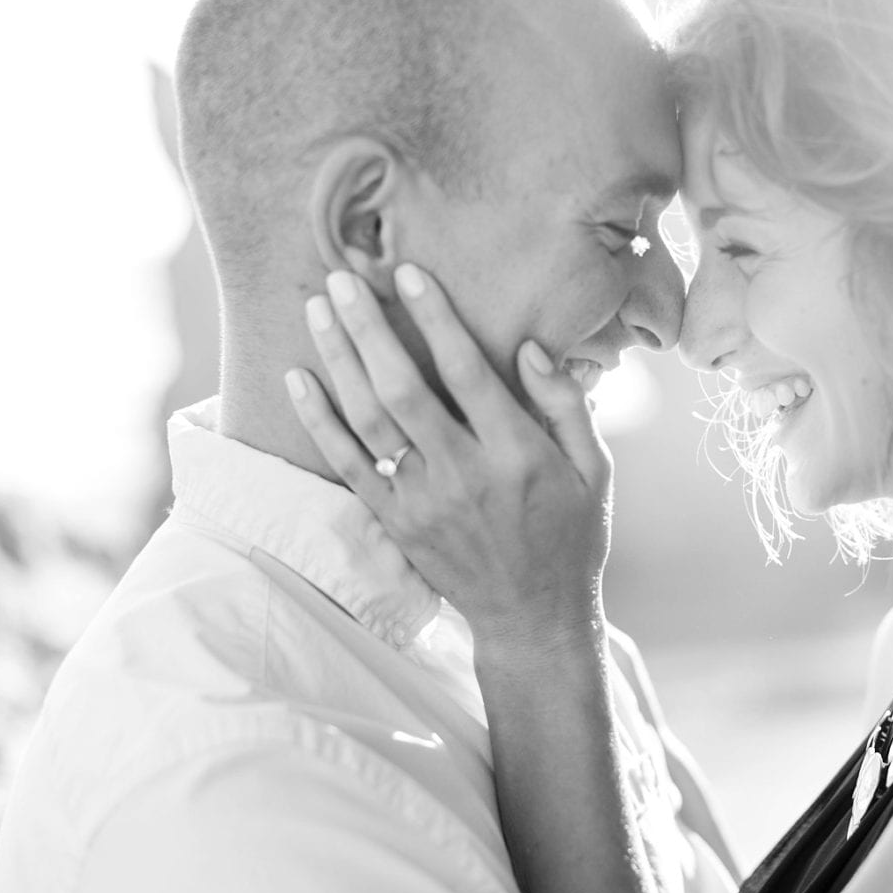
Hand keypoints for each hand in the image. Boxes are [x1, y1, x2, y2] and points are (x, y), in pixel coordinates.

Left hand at [286, 264, 612, 660]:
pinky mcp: (395, 523)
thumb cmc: (571, 536)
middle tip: (341, 278)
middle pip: (403, 388)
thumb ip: (566, 406)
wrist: (533, 618)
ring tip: (316, 309)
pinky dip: (318, 421)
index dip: (435, 318)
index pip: (468, 372)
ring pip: (368, 421)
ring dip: (338, 361)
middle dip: (369, 328)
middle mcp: (464, 475)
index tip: (408, 274)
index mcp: (517, 455)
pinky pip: (347, 465)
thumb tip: (529, 348)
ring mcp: (423, 502)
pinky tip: (297, 378)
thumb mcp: (595, 470)